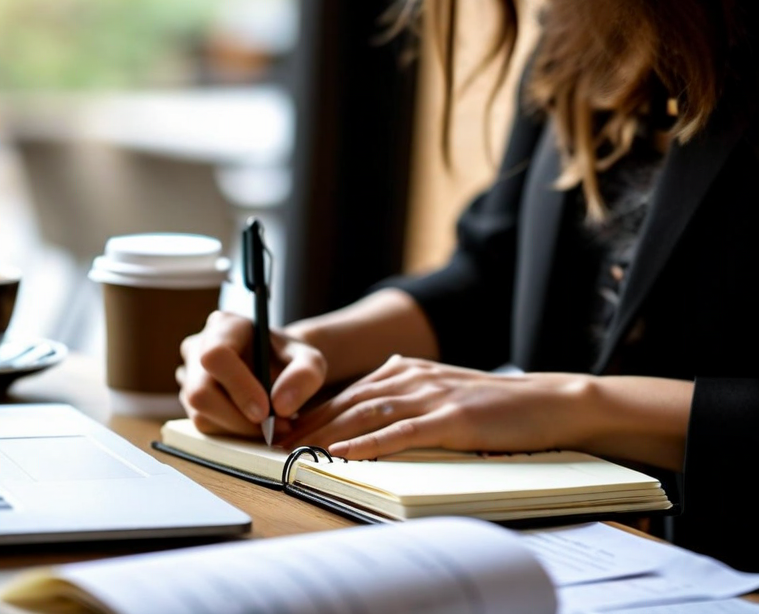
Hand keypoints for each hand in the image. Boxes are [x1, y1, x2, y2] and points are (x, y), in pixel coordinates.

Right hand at [177, 311, 326, 438]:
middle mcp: (197, 347)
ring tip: (271, 426)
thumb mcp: (309, 358)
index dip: (239, 388)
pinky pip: (204, 425)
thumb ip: (305, 374)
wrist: (274, 366)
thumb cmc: (288, 358)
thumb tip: (281, 406)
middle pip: (201, 392)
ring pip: (201, 414)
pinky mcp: (189, 400)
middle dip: (239, 419)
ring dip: (239, 429)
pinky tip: (254, 425)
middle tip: (273, 428)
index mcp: (223, 326)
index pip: (216, 355)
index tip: (266, 411)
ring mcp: (188, 374)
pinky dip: (232, 432)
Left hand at [283, 355, 591, 459]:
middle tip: (274, 443)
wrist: (548, 402)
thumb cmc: (494, 404)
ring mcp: (430, 395)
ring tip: (296, 449)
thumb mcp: (441, 389)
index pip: (347, 392)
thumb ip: (406, 391)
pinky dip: (368, 444)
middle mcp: (411, 377)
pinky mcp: (450, 418)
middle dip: (307, 423)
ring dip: (326, 433)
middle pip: (347, 402)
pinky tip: (344, 453)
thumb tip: (370, 401)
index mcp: (405, 370)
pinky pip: (400, 432)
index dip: (312, 411)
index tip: (282, 429)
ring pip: (365, 414)